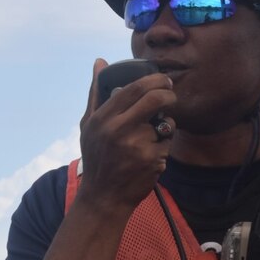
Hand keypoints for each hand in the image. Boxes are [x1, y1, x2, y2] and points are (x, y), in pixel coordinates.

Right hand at [77, 58, 176, 209]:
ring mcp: (137, 146)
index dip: (154, 80)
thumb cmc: (96, 157)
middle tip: (171, 94)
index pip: (134, 88)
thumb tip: (100, 61)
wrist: (103, 197)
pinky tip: (150, 156)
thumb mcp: (88, 125)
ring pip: (165, 123)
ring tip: (150, 138)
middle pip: (155, 99)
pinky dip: (163, 147)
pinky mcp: (152, 160)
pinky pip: (167, 143)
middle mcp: (118, 130)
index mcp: (102, 119)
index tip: (163, 79)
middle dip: (169, 93)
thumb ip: (96, 93)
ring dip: (164, 127)